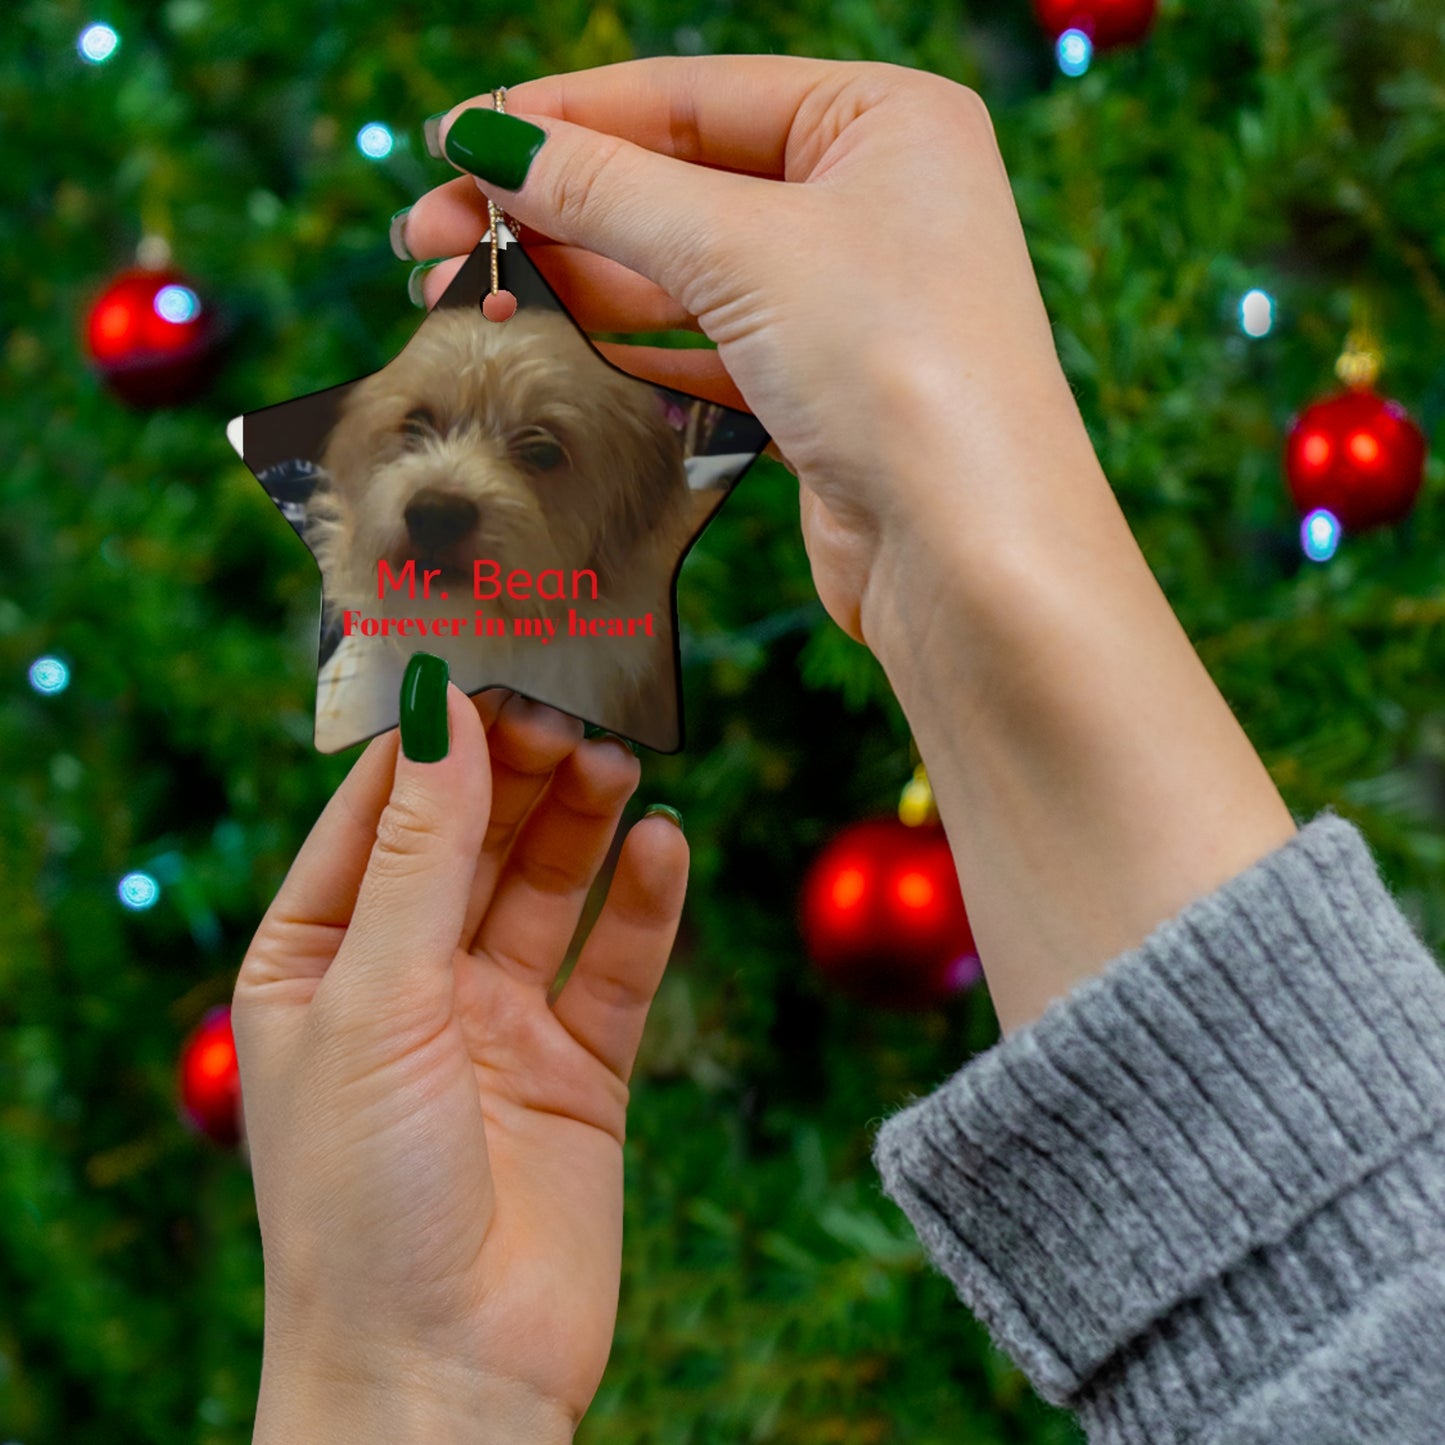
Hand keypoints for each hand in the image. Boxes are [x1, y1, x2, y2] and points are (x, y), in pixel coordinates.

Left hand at [233, 686, 687, 1441]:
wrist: (445, 1375)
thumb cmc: (361, 1199)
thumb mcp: (372, 1001)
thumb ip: (417, 855)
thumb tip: (440, 714)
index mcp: (317, 961)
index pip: (376, 815)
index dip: (430, 741)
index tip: (487, 665)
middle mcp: (407, 982)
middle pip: (472, 841)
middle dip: (517, 773)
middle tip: (571, 711)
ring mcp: (497, 1023)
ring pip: (548, 888)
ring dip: (582, 822)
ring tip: (619, 760)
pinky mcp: (578, 1069)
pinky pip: (616, 965)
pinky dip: (644, 904)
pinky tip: (665, 847)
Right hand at [400, 56, 1093, 647]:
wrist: (969, 554)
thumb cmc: (897, 369)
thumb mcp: (743, 248)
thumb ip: (609, 190)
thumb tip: (490, 142)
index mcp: (881, 120)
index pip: (688, 96)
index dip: (561, 118)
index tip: (454, 141)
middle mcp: (870, 199)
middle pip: (675, 182)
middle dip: (552, 207)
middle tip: (428, 234)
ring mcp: (845, 299)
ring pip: (681, 269)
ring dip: (575, 278)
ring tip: (464, 288)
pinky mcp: (819, 387)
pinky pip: (702, 343)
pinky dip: (624, 341)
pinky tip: (548, 335)